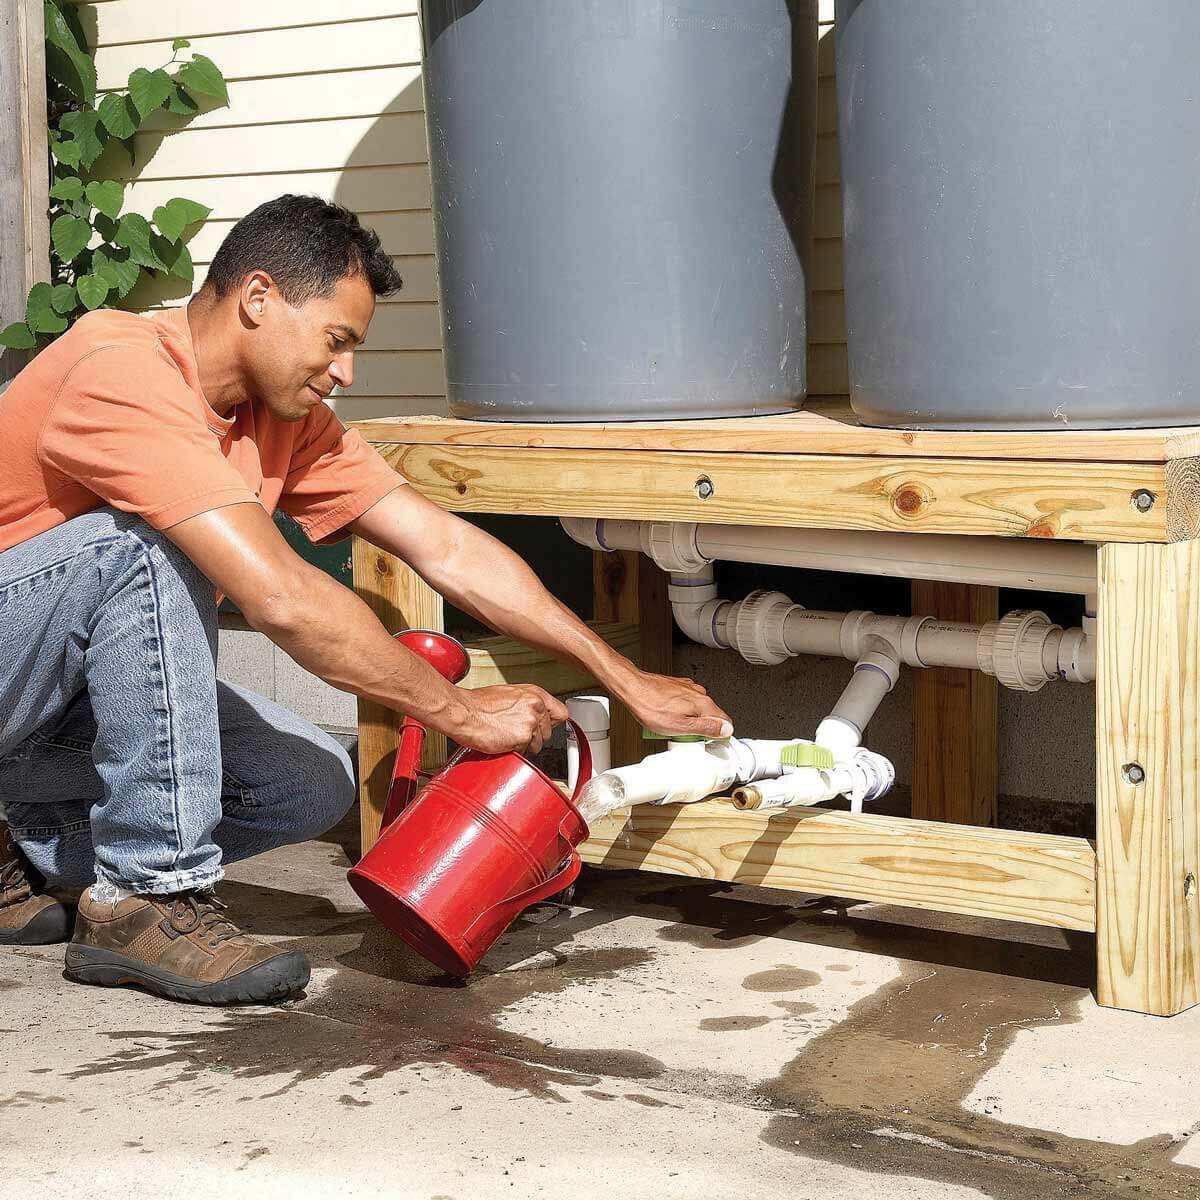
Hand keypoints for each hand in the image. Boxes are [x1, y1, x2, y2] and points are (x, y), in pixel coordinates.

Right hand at [454, 684, 568, 754]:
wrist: (463, 712)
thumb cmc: (478, 704)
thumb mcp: (509, 694)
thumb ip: (527, 703)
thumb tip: (535, 713)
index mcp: (534, 694)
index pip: (560, 713)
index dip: (552, 723)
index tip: (546, 727)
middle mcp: (536, 706)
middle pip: (549, 732)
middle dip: (534, 736)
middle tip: (516, 732)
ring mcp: (531, 722)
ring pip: (538, 744)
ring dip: (525, 745)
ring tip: (507, 736)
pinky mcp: (523, 738)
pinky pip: (526, 752)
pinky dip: (515, 751)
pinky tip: (503, 741)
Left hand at [612, 668, 732, 739]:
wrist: (632, 688)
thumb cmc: (650, 707)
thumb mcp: (680, 727)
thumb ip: (706, 728)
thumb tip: (726, 730)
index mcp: (703, 703)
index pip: (725, 722)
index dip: (718, 735)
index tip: (707, 742)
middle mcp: (699, 693)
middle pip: (710, 717)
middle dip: (700, 729)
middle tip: (684, 735)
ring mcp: (688, 688)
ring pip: (697, 710)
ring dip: (689, 721)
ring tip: (671, 726)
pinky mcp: (678, 687)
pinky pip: (686, 703)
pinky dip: (680, 712)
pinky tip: (666, 716)